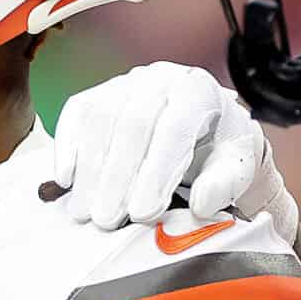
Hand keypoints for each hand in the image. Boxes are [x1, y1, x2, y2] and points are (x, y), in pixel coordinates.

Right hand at [50, 62, 297, 239]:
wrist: (201, 128)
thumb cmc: (215, 149)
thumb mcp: (234, 167)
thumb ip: (223, 185)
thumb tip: (201, 203)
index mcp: (197, 91)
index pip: (173, 129)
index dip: (156, 173)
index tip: (143, 213)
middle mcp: (159, 79)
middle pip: (132, 124)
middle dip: (116, 178)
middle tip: (106, 220)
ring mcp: (125, 83)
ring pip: (100, 120)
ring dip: (89, 171)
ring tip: (85, 212)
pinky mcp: (98, 95)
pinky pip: (76, 115)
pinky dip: (67, 148)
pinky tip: (66, 180)